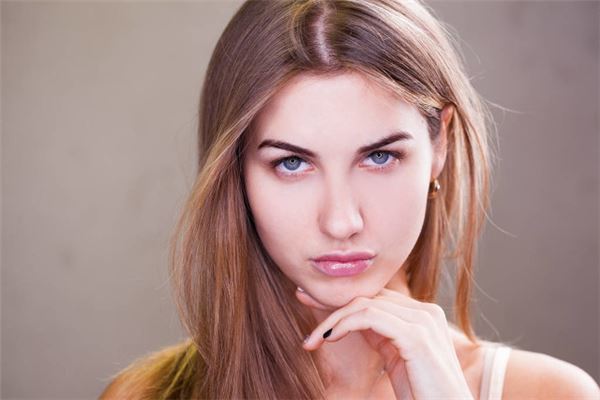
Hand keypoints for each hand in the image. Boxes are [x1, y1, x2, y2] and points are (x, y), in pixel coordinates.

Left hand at [297, 287, 473, 399]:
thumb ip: (382, 335)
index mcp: (423, 314)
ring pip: (365, 304)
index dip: (343, 297)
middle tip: (300, 300)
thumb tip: (349, 320)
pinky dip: (344, 325)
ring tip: (311, 339)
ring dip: (332, 319)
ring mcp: (423, 321)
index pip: (377, 294)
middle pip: (369, 296)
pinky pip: (370, 317)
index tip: (311, 298)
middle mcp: (426, 311)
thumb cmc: (422, 393)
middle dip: (331, 302)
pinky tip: (328, 338)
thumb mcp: (397, 358)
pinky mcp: (417, 336)